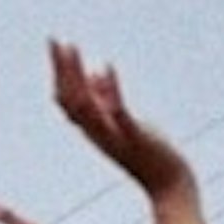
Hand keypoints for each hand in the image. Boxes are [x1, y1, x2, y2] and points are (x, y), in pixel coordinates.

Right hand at [47, 38, 191, 198]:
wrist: (168, 182)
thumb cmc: (147, 152)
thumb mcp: (122, 121)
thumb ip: (106, 99)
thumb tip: (93, 73)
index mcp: (94, 128)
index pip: (65, 100)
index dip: (58, 72)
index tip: (56, 43)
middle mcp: (98, 132)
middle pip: (69, 100)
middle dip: (61, 70)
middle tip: (56, 41)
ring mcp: (114, 135)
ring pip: (84, 106)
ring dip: (75, 75)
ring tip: (72, 47)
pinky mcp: (135, 137)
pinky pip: (117, 114)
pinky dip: (109, 90)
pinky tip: (106, 67)